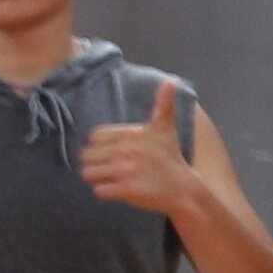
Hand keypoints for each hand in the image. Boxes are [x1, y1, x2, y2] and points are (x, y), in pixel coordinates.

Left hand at [78, 83, 199, 214]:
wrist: (185, 189)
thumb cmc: (171, 157)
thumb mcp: (166, 129)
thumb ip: (163, 105)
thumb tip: (170, 81)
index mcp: (132, 134)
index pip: (94, 137)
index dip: (101, 146)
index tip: (116, 152)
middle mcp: (128, 150)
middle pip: (87, 156)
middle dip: (97, 163)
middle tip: (115, 168)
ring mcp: (127, 170)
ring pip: (89, 173)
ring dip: (99, 178)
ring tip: (116, 178)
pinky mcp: (127, 190)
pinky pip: (99, 190)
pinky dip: (105, 192)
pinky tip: (120, 190)